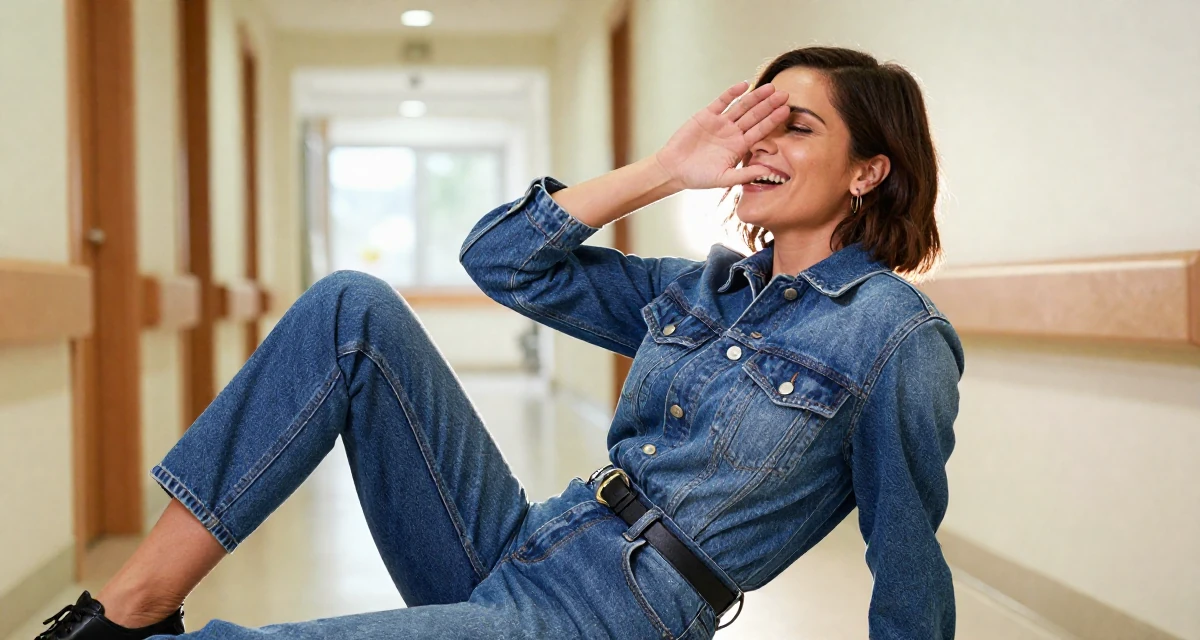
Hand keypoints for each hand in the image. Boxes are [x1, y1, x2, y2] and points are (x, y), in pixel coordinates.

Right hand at [654, 82, 789, 189]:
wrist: (673, 169)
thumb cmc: (698, 177)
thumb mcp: (724, 179)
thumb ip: (746, 174)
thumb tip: (769, 172)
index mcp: (739, 146)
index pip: (761, 130)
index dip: (773, 120)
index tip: (786, 111)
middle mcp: (733, 132)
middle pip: (755, 115)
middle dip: (769, 105)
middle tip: (784, 94)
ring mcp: (721, 123)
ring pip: (742, 106)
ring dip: (755, 97)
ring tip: (770, 87)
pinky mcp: (707, 115)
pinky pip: (722, 101)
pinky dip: (732, 93)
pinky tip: (744, 85)